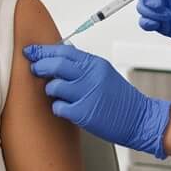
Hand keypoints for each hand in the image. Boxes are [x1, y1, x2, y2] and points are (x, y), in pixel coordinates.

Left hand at [24, 43, 170, 158]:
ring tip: (57, 93)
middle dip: (40, 66)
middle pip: (56, 65)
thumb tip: (59, 54)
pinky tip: (65, 108)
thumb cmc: (120, 98)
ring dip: (50, 90)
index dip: (43, 51)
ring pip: (54, 86)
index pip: (64, 51)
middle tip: (34, 68)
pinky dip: (58, 108)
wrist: (140, 119)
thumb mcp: (104, 73)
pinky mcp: (84, 113)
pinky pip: (58, 107)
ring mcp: (87, 95)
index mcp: (96, 64)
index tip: (31, 51)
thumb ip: (83, 65)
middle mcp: (91, 77)